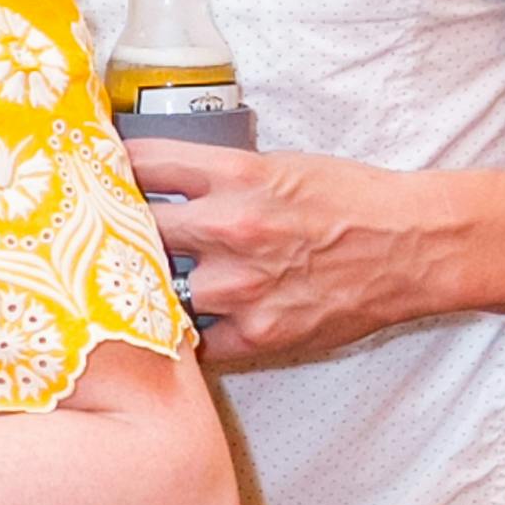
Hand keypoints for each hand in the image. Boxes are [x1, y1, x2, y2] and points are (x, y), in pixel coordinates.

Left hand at [122, 134, 440, 368]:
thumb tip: (159, 187)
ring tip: (146, 290)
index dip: (108, 172)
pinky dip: (189, 333)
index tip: (92, 181)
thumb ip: (218, 179)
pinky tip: (184, 325)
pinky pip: (198, 340)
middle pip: (135, 231)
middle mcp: (231, 229)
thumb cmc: (351, 201)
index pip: (142, 164)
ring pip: (161, 292)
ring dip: (155, 290)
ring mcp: (241, 287)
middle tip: (101, 243)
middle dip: (118, 237)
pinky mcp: (259, 333)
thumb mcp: (281, 166)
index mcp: (236, 176)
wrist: (413, 246)